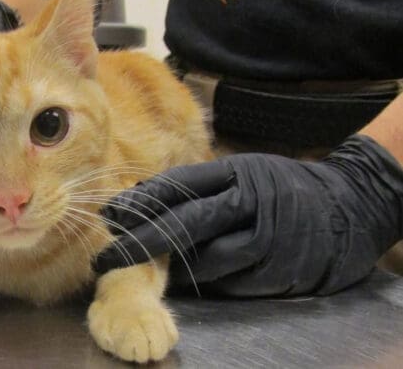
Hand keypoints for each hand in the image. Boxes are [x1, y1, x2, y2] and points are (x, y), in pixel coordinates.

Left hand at [95, 134, 402, 296]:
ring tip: (145, 264)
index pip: (182, 186)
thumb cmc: (282, 187)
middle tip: (105, 257)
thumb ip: (200, 185)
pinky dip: (202, 280)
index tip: (110, 213)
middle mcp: (250, 206)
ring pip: (203, 261)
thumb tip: (143, 196)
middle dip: (141, 243)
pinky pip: (226, 282)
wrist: (348, 207)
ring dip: (170, 266)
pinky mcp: (275, 272)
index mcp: (239, 174)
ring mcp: (265, 242)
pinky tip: (187, 276)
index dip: (143, 201)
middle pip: (185, 226)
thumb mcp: (244, 172)